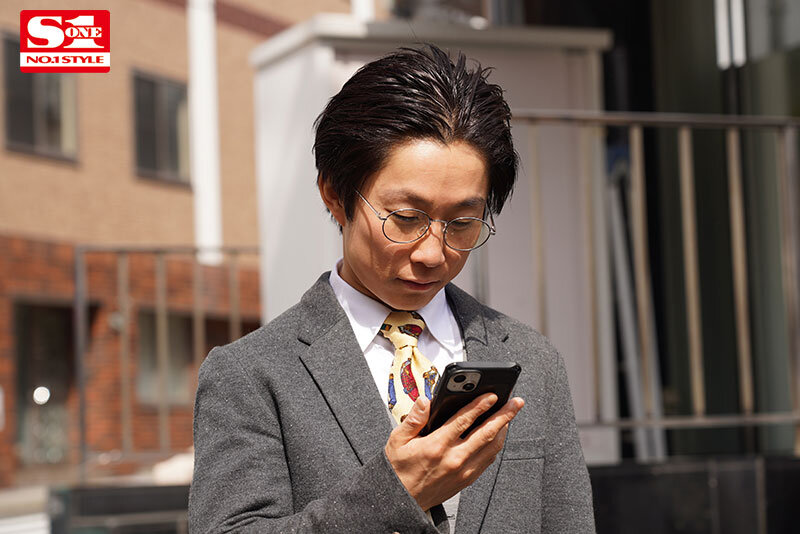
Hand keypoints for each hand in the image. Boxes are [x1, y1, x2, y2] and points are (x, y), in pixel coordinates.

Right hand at [384, 392, 523, 510]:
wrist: (402, 500)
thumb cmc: (400, 469)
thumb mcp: (398, 441)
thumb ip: (413, 419)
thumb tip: (424, 401)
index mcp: (436, 446)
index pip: (464, 421)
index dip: (480, 406)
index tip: (492, 395)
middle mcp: (453, 459)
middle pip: (486, 433)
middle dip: (504, 415)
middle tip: (516, 402)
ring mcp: (463, 471)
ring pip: (492, 447)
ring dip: (503, 429)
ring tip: (509, 416)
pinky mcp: (467, 479)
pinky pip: (488, 460)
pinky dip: (496, 445)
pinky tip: (497, 435)